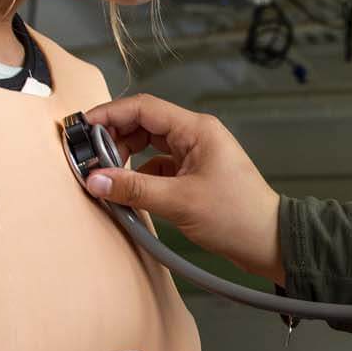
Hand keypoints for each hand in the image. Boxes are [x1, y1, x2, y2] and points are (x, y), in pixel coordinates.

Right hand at [82, 94, 284, 283]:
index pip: (143, 108)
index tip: (83, 127)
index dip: (109, 114)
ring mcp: (194, 155)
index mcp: (197, 129)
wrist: (268, 242)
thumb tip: (96, 179)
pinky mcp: (193, 175)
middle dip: (114, 139)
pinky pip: (157, 167)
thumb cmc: (238, 217)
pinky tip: (129, 193)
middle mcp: (195, 136)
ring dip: (126, 159)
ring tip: (108, 178)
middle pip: (143, 124)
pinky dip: (139, 176)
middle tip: (92, 159)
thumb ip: (133, 189)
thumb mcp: (179, 201)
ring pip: (148, 146)